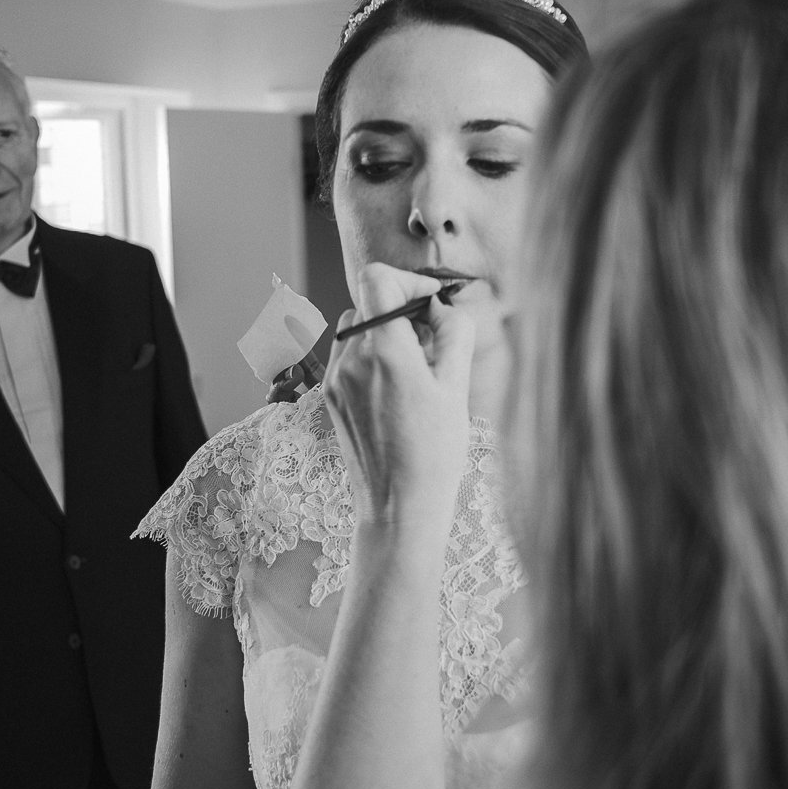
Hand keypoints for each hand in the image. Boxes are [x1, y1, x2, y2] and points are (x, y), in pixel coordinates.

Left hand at [323, 263, 474, 527]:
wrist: (398, 509)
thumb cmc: (435, 453)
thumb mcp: (457, 388)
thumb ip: (453, 334)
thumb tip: (441, 307)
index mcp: (384, 351)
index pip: (377, 279)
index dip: (408, 280)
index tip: (432, 301)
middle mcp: (351, 359)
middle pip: (370, 303)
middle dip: (402, 311)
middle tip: (433, 342)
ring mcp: (335, 379)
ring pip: (356, 329)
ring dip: (385, 334)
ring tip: (415, 369)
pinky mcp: (330, 398)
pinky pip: (348, 356)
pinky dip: (370, 357)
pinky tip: (396, 390)